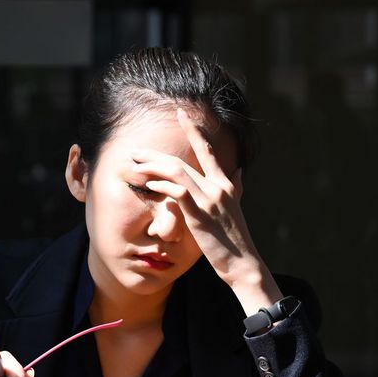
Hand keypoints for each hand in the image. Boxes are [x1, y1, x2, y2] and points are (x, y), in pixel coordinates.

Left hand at [130, 108, 281, 312]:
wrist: (243, 262)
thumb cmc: (235, 238)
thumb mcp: (236, 207)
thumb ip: (236, 187)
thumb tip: (239, 171)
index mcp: (225, 183)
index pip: (207, 150)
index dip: (194, 130)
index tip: (181, 114)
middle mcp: (218, 186)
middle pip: (182, 160)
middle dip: (155, 155)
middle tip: (136, 152)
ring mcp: (209, 200)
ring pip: (177, 172)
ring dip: (152, 168)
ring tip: (135, 167)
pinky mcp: (199, 215)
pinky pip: (177, 192)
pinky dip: (162, 186)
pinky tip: (150, 185)